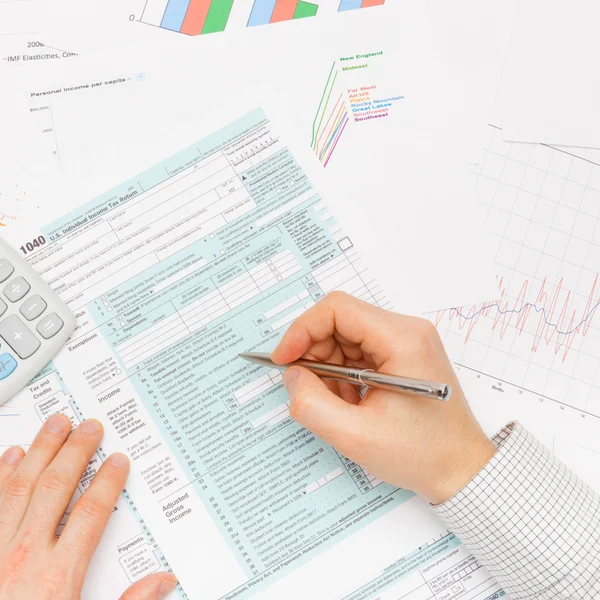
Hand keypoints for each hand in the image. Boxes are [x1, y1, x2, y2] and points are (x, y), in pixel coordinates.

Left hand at [0, 415, 177, 598]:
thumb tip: (163, 581)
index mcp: (58, 576)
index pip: (91, 514)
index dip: (107, 482)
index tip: (118, 459)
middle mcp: (24, 556)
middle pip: (56, 489)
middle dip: (75, 452)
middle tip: (89, 425)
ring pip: (20, 488)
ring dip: (40, 451)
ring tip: (56, 424)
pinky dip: (0, 476)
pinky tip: (9, 456)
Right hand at [273, 292, 495, 504]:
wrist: (461, 471)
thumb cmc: (420, 454)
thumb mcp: (355, 436)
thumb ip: (312, 404)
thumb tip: (292, 376)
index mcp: (402, 339)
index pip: (337, 309)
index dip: (302, 330)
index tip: (284, 361)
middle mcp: (407, 331)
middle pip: (340, 322)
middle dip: (315, 354)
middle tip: (309, 390)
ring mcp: (407, 342)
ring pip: (346, 338)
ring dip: (329, 369)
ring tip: (339, 405)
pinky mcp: (403, 355)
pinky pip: (359, 353)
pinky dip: (344, 376)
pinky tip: (352, 404)